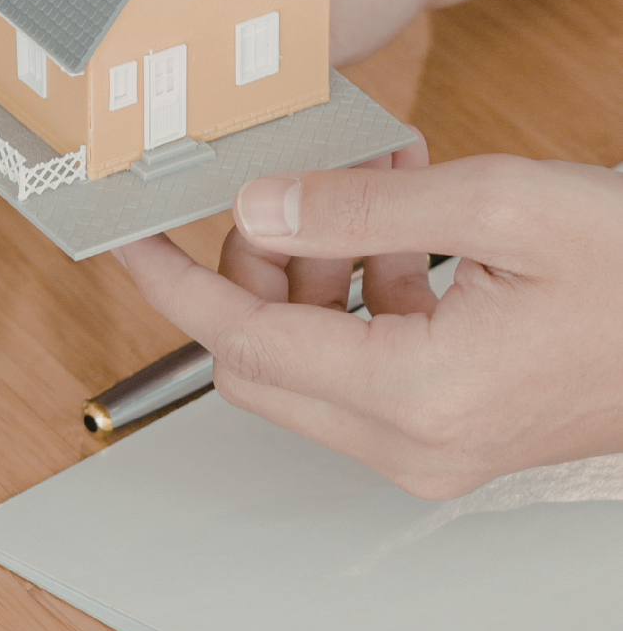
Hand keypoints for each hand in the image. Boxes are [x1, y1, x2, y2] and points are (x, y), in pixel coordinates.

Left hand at [118, 142, 622, 498]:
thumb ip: (357, 210)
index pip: (239, 344)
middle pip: (262, 358)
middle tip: (288, 193)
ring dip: (318, 266)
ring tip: (373, 184)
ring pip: (310, 356)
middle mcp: (416, 443)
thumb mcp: (499, 207)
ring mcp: (437, 446)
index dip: (173, 284)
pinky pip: (368, 359)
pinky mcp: (457, 430)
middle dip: (254, 268)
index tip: (131, 240)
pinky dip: (365, 288)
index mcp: (418, 397)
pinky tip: (405, 219)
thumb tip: (256, 209)